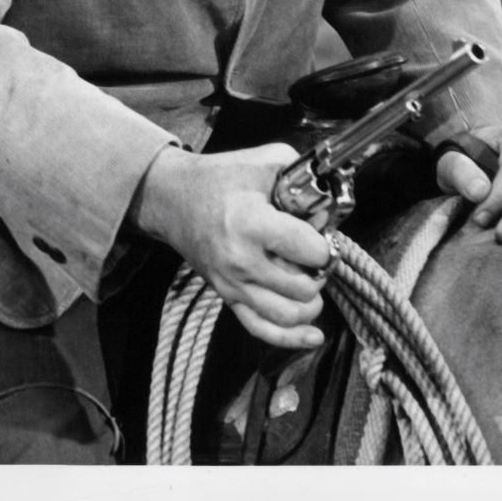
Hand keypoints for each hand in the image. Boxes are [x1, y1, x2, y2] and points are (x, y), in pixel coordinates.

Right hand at [128, 143, 330, 349]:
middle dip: (321, 273)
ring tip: (312, 282)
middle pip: (304, 287)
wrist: (172, 200)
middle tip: (318, 257)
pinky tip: (314, 336)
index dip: (326, 244)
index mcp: (252, 224)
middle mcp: (242, 261)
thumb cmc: (219, 178)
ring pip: (288, 315)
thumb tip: (329, 206)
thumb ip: (303, 176)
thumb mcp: (263, 162)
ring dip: (311, 304)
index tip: (324, 234)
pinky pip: (262, 330)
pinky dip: (291, 338)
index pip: (309, 251)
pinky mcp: (227, 298)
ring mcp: (233, 285)